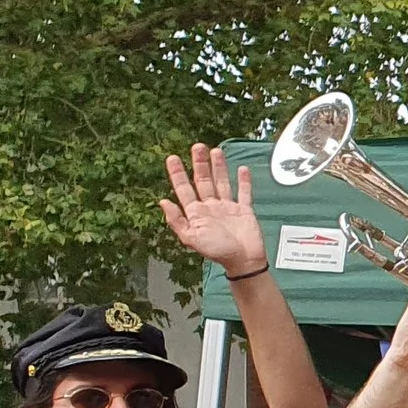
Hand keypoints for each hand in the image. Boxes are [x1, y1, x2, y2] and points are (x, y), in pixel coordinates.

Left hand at [160, 144, 268, 276]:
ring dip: (218, 167)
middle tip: (197, 147)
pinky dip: (243, 181)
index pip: (184, 189)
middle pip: (203, 181)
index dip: (177, 174)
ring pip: (221, 182)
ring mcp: (227, 207)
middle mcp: (210, 207)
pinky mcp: (244, 210)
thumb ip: (177, 221)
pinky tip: (241, 169)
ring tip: (215, 151)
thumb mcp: (191, 239)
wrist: (243, 260)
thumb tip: (163, 202)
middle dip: (199, 164)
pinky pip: (244, 193)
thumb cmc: (218, 252)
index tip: (173, 158)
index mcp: (196, 213)